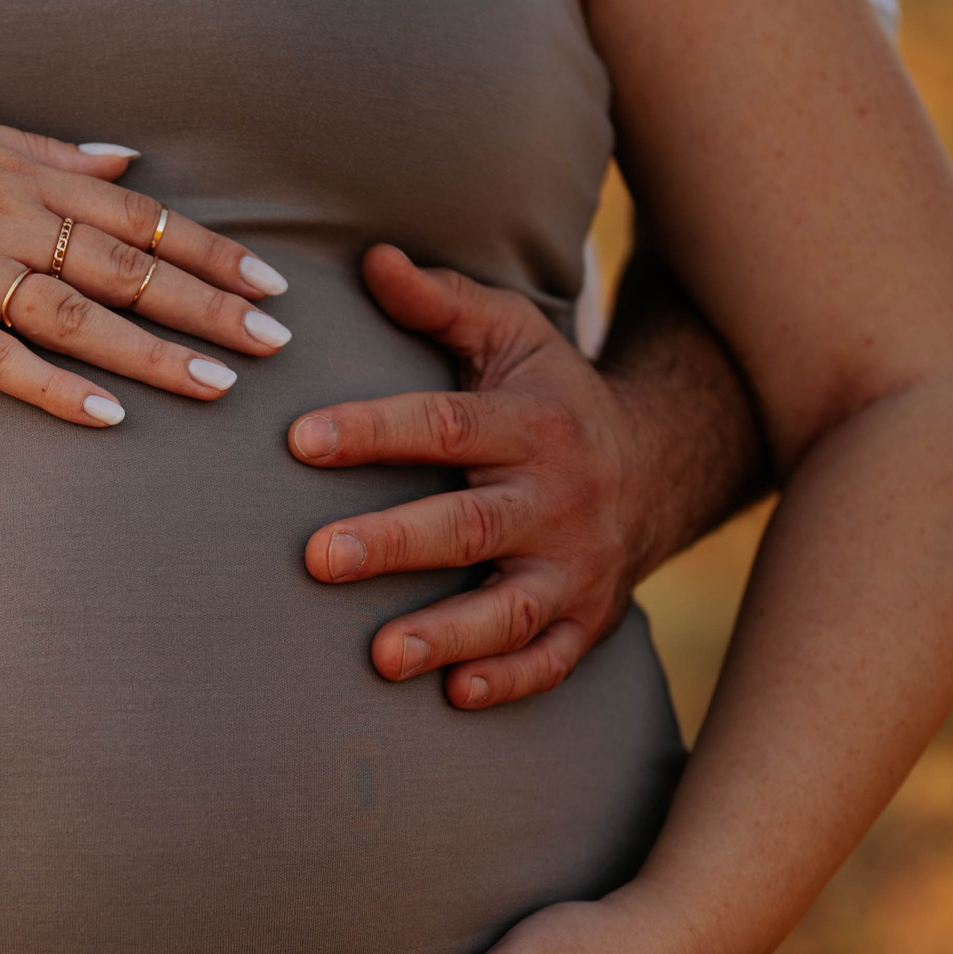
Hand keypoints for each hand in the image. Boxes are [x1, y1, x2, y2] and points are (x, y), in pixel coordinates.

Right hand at [0, 73, 291, 428]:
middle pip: (127, 266)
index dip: (206, 251)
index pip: (135, 215)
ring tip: (222, 386)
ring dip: (155, 352)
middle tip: (280, 343)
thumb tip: (121, 158)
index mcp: (15, 170)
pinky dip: (56, 386)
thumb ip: (40, 150)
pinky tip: (109, 417)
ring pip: (79, 314)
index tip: (268, 282)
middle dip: (210, 305)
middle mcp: (1, 216)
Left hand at [288, 245, 652, 708]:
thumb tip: (372, 259)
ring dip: (447, 632)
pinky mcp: (587, 620)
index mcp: (532, 424)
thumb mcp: (511, 336)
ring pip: (512, 608)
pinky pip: (552, 660)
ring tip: (381, 655)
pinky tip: (457, 694)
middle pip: (470, 524)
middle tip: (317, 557)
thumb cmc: (549, 397)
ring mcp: (575, 566)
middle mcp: (557, 499)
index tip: (298, 441)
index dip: (372, 432)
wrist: (654, 468)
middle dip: (394, 544)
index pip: (443, 427)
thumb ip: (442, 304)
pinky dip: (510, 681)